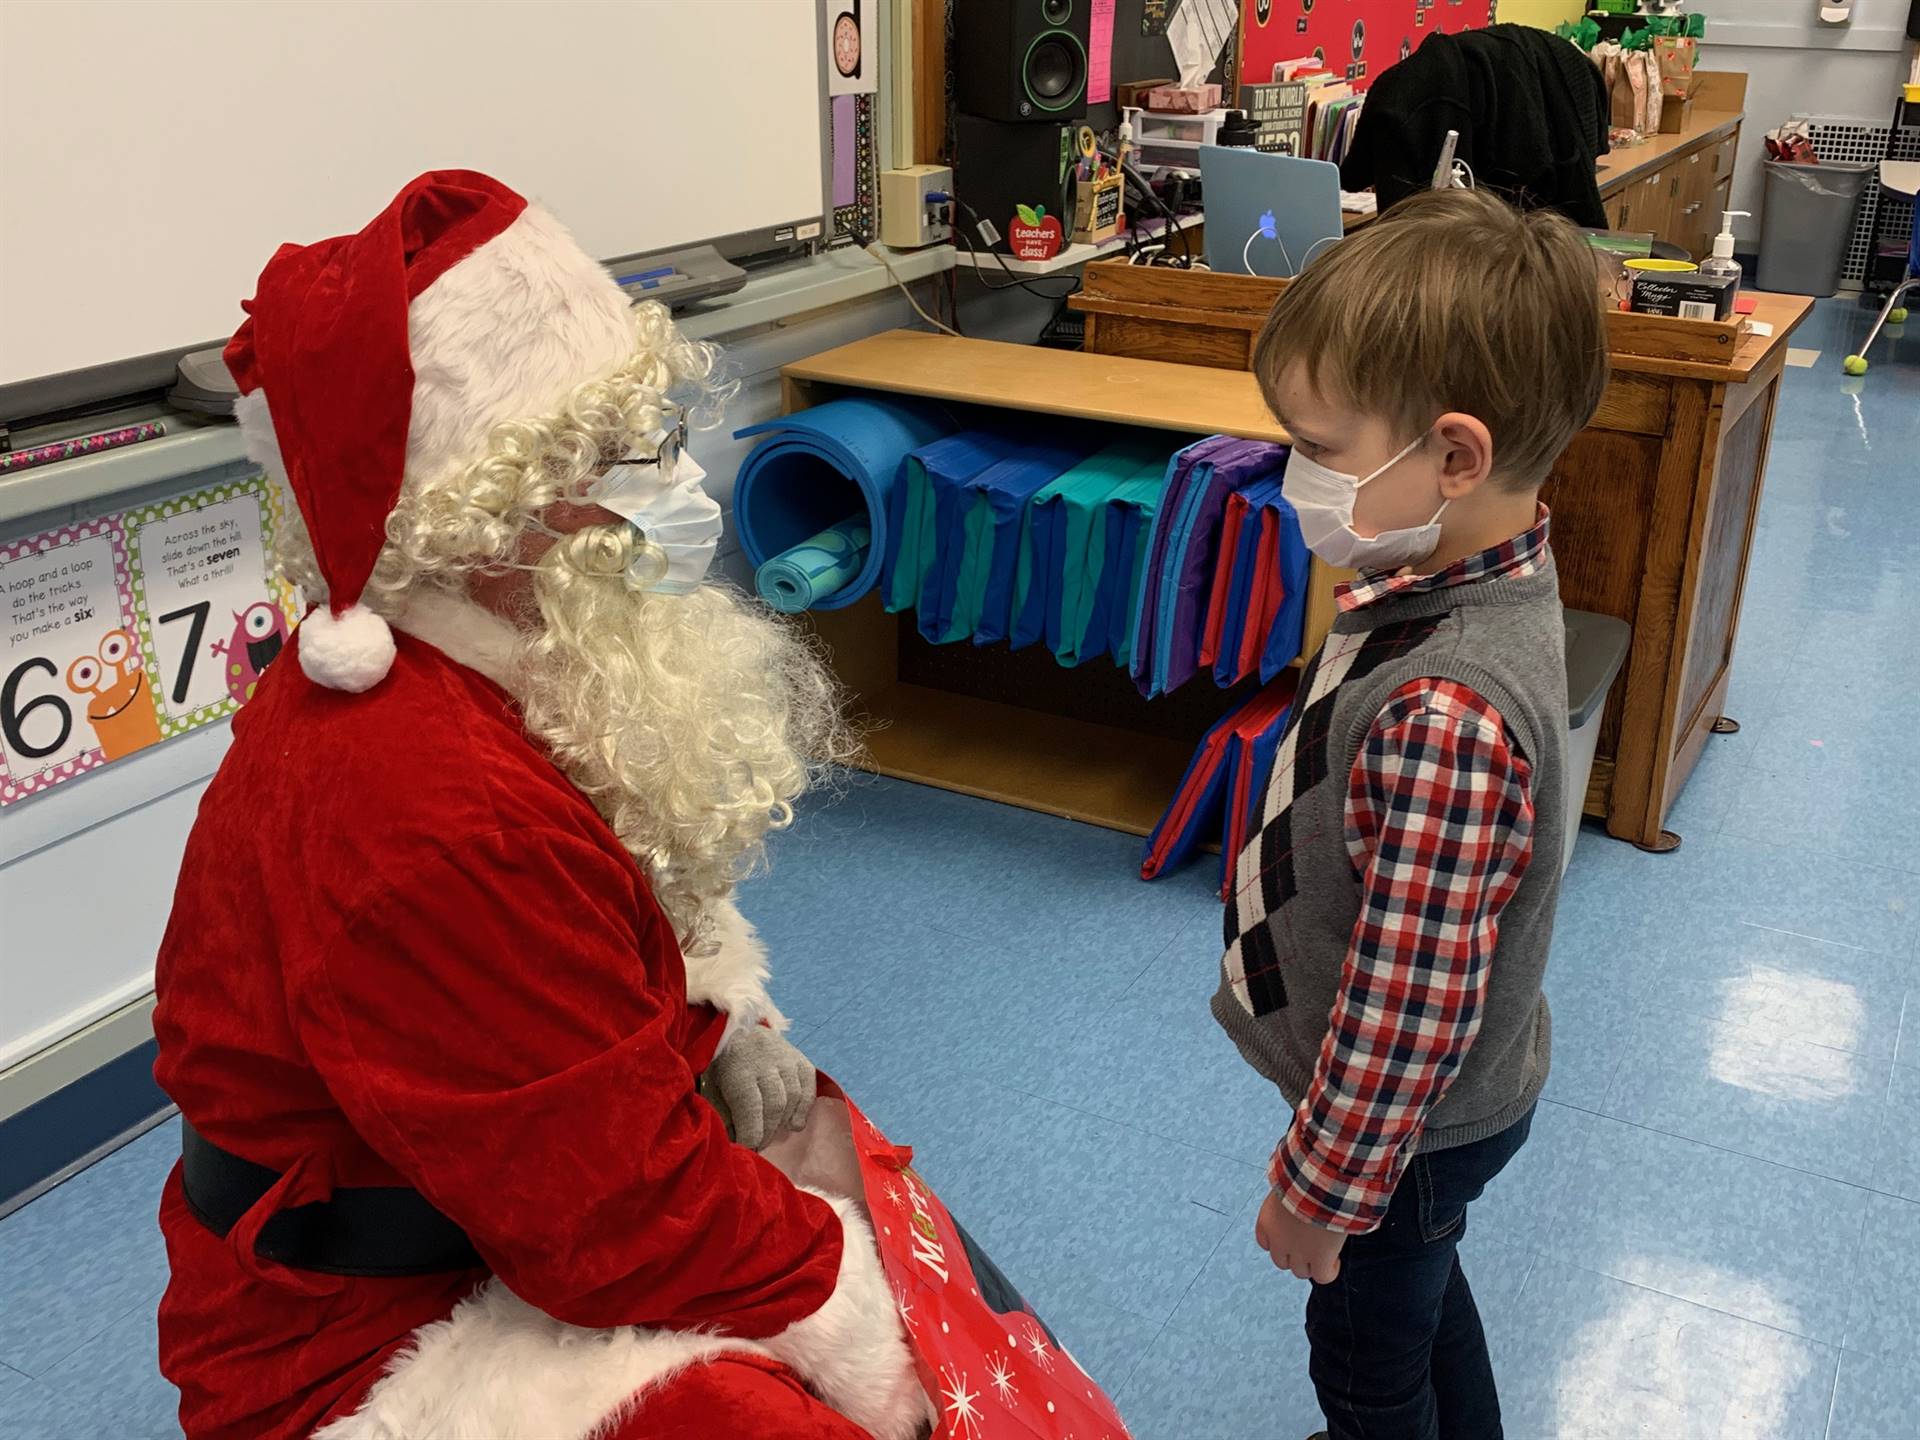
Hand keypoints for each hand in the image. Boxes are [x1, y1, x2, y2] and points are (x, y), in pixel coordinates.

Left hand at [706, 1026, 816, 1150]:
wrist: (738, 1027)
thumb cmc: (721, 1064)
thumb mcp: (712, 1087)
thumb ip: (722, 1114)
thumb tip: (735, 1144)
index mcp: (739, 1069)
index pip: (750, 1109)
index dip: (750, 1136)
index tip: (746, 1149)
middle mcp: (765, 1061)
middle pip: (774, 1107)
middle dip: (767, 1134)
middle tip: (759, 1146)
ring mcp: (787, 1058)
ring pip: (793, 1099)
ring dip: (783, 1124)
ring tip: (772, 1133)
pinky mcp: (801, 1059)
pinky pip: (808, 1089)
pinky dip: (803, 1110)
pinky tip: (792, 1123)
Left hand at [1255, 1188, 1345, 1282]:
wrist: (1320, 1183)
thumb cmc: (1304, 1176)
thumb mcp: (1285, 1185)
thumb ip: (1285, 1197)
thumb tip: (1290, 1188)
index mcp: (1267, 1221)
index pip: (1264, 1242)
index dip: (1279, 1242)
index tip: (1292, 1235)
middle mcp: (1278, 1240)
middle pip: (1281, 1261)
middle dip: (1295, 1255)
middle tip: (1311, 1243)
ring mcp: (1298, 1252)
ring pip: (1301, 1271)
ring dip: (1312, 1263)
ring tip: (1325, 1250)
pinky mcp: (1319, 1259)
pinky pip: (1323, 1277)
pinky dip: (1329, 1271)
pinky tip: (1335, 1259)